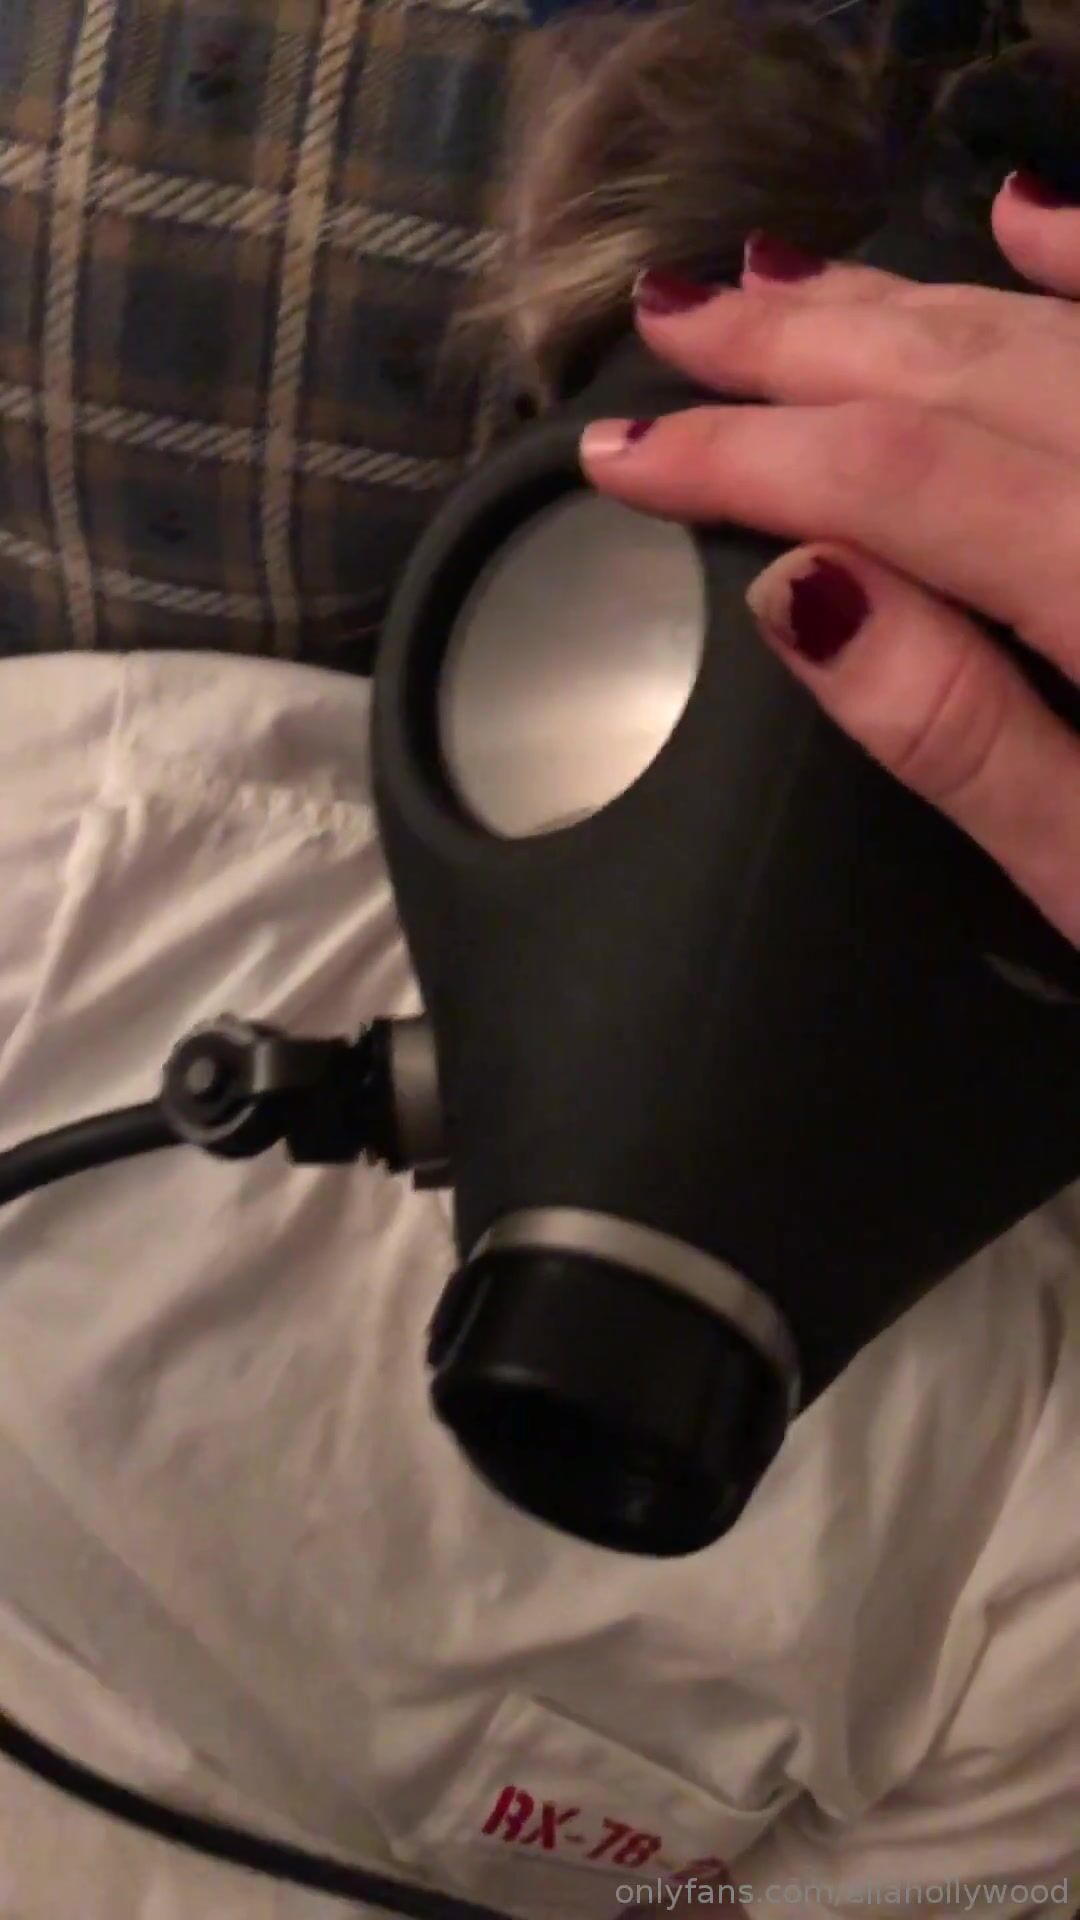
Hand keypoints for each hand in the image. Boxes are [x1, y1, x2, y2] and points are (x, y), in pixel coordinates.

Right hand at [578, 174, 1079, 945]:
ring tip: (781, 284)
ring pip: (1060, 335)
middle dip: (807, 348)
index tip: (623, 453)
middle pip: (973, 375)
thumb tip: (802, 589)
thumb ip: (961, 733)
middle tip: (674, 323)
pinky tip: (1028, 220)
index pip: (904, 485)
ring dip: (912, 302)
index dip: (750, 455)